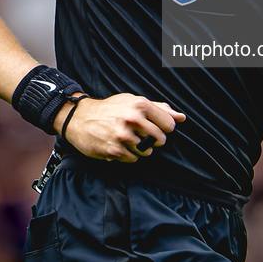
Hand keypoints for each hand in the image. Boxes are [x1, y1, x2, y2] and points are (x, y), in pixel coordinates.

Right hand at [54, 93, 185, 162]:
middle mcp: (133, 119)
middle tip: (141, 135)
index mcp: (140, 105)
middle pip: (160, 139)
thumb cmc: (110, 109)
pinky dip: (129, 155)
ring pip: (148, 151)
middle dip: (153, 140)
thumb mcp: (133, 102)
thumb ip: (159, 109)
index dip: (165, 128)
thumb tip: (181, 118)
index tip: (156, 127)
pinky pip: (134, 159)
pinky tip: (119, 146)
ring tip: (128, 139)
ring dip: (140, 149)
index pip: (169, 124)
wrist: (80, 118)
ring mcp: (123, 136)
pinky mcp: (115, 150)